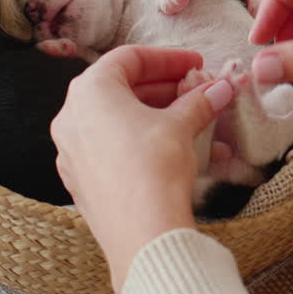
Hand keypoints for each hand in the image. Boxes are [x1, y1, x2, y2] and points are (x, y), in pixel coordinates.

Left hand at [50, 46, 235, 289]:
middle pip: (121, 89)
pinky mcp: (80, 180)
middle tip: (197, 91)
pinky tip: (174, 152)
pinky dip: (141, 142)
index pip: (130, 58)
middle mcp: (70, 117)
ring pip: (117, 121)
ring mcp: (71, 151)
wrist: (142, 235)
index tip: (196, 64)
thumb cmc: (154, 169)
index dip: (168, 58)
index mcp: (89, 92)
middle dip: (165, 89)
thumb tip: (221, 87)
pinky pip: (112, 148)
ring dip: (156, 117)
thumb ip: (199, 101)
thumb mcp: (181, 126)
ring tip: (194, 123)